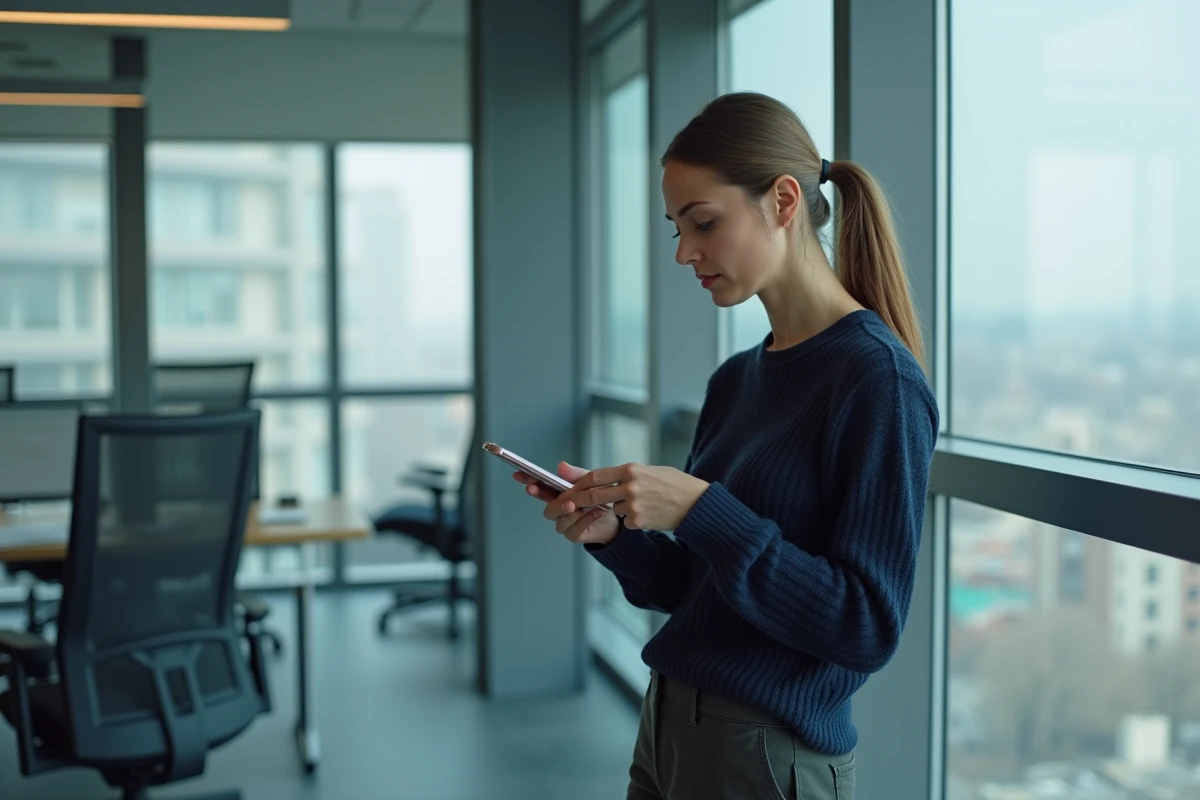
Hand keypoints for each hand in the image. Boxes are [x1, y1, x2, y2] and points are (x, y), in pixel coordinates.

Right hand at [512, 461, 620, 545]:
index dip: (529, 481)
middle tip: (568, 503)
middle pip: (548, 510)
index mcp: (557, 494)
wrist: (615, 516)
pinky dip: (586, 520)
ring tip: (588, 506)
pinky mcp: (574, 534)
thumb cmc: (599, 497)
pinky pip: (574, 530)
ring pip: (561, 521)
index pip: (540, 488)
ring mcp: (564, 523)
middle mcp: (558, 510)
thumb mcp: (589, 481)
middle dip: (557, 506)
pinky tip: (597, 512)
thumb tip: (560, 466)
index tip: (520, 475)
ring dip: (573, 514)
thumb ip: (575, 475)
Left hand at [559, 463, 708, 531]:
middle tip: (568, 505)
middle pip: (594, 494)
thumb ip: (621, 474)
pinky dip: (631, 520)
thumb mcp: (648, 470)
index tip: (569, 488)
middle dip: (579, 500)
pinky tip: (649, 514)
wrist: (696, 503)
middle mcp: (630, 485)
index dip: (579, 483)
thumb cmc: (673, 483)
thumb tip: (593, 475)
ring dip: (619, 509)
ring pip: (613, 509)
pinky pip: (625, 522)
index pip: (595, 476)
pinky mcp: (638, 521)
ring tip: (642, 504)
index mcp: (631, 469)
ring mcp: (634, 504)